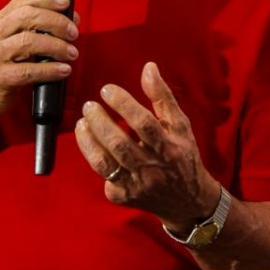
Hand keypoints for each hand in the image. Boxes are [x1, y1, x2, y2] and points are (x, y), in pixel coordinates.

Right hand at [0, 0, 79, 119]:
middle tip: (73, 33)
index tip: (65, 3)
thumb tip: (70, 20)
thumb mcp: (11, 42)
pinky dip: (50, 69)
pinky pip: (28, 71)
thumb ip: (35, 30)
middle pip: (28, 16)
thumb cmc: (0, 68)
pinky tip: (63, 70)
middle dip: (56, 22)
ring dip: (56, 46)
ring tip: (71, 53)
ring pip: (28, 41)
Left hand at [74, 61, 218, 230]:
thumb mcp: (180, 126)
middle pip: (119, 144)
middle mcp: (152, 168)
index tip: (107, 90)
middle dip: (100, 122)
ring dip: (88, 140)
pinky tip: (90, 143)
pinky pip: (103, 176)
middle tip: (89, 106)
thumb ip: (163, 97)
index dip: (123, 104)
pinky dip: (94, 157)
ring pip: (104, 163)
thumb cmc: (182, 156)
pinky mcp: (123, 196)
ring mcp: (136, 185)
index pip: (144, 123)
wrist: (187, 201)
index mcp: (169, 147)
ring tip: (82, 122)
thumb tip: (148, 67)